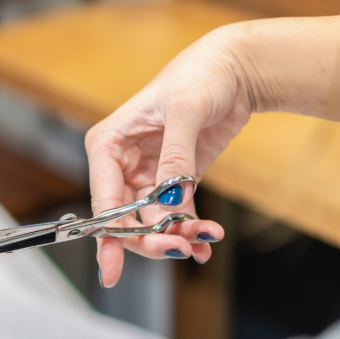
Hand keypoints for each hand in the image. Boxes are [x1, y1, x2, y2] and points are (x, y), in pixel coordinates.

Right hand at [84, 27, 244, 286]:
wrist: (235, 70)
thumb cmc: (200, 76)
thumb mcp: (185, 111)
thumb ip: (174, 157)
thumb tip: (170, 200)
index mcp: (108, 145)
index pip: (104, 200)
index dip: (107, 236)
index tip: (110, 269)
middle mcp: (121, 163)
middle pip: (125, 218)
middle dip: (150, 239)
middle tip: (180, 250)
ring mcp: (146, 174)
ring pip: (151, 221)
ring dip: (176, 236)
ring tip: (205, 240)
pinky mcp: (173, 180)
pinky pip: (174, 215)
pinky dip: (189, 231)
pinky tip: (207, 239)